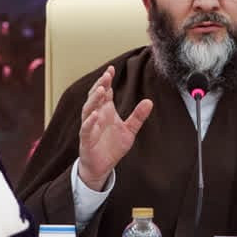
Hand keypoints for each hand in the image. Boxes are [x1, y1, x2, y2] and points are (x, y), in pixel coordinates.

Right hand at [76, 66, 152, 190]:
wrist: (102, 167)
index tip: (111, 69)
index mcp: (106, 111)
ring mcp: (90, 127)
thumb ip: (138, 116)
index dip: (106, 81)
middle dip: (100, 85)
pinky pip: (86, 129)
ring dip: (94, 99)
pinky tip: (95, 115)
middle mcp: (96, 116)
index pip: (105, 92)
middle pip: (95, 97)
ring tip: (101, 90)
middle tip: (107, 75)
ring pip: (88, 109)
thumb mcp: (129, 130)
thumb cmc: (113, 147)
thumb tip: (149, 101)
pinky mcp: (86, 140)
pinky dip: (89, 122)